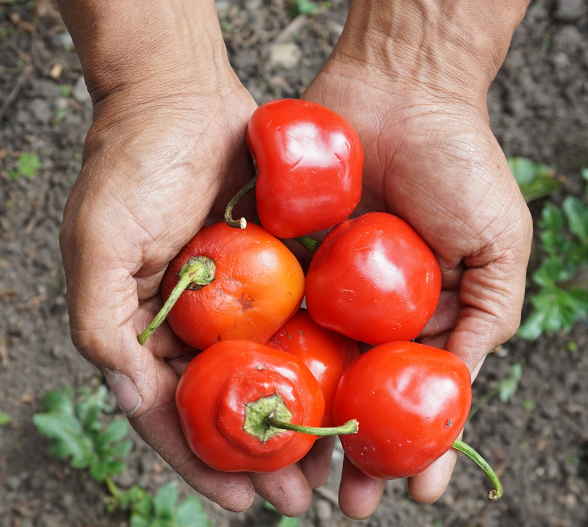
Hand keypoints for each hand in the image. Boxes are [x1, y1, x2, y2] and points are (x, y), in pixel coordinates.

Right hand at [57, 0, 326, 515]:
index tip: (242, 502)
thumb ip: (102, 321)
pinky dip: (318, 358)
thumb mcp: (99, 241)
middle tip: (300, 496)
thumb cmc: (132, 165)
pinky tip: (346, 388)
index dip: (202, 460)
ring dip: (297, 418)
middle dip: (261, 455)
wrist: (185, 97)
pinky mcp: (275, 270)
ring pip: (269, 374)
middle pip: (228, 404)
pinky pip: (298, 323)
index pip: (171, 412)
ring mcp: (237, 299)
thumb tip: (134, 397)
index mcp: (146, 330)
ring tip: (332, 464)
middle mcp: (193, 324)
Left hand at [302, 0, 532, 517]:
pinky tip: (259, 397)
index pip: (415, 396)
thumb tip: (459, 385)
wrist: (400, 93)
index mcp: (419, 317)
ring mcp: (321, 288)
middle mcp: (367, 312)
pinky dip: (264, 355)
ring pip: (307, 368)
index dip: (417, 446)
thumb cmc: (459, 164)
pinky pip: (270, 312)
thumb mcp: (498, 248)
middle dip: (351, 451)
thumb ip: (488, 317)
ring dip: (303, 421)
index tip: (410, 490)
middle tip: (339, 500)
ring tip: (295, 473)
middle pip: (356, 394)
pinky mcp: (282, 259)